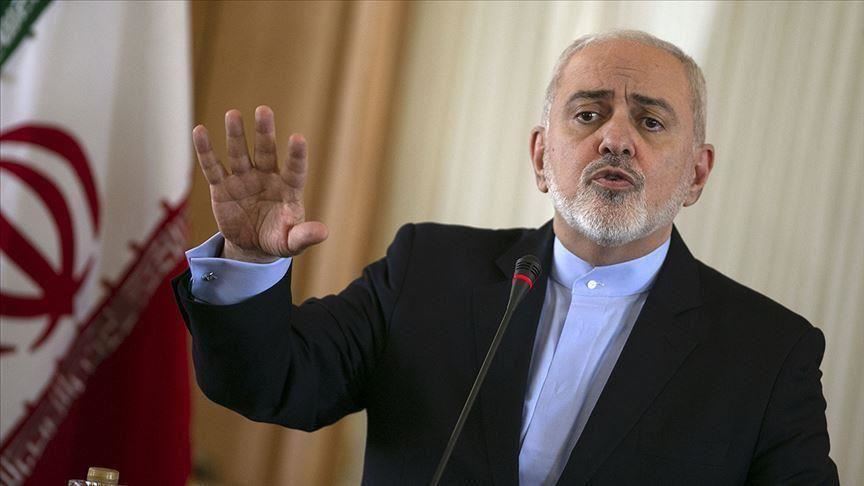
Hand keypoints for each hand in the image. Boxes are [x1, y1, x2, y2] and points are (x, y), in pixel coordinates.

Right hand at [193, 106, 327, 261]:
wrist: (252, 246)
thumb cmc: (277, 239)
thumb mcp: (292, 242)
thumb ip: (304, 235)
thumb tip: (324, 232)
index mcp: (288, 189)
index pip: (295, 170)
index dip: (296, 156)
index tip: (298, 139)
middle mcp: (266, 177)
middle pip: (266, 151)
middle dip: (264, 132)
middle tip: (264, 110)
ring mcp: (244, 179)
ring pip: (239, 153)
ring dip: (236, 135)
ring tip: (233, 114)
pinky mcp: (222, 188)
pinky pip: (213, 167)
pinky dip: (206, 151)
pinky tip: (200, 131)